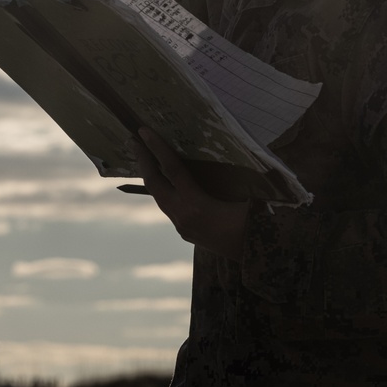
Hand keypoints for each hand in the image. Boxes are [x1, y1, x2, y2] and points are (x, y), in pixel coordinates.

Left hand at [134, 128, 249, 259]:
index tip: (143, 131)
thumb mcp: (246, 196)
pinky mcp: (185, 232)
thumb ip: (233, 176)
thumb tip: (229, 150)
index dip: (157, 148)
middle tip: (132, 140)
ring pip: (159, 198)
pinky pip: (169, 207)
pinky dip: (163, 191)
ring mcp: (182, 226)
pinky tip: (165, 181)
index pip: (173, 170)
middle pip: (155, 184)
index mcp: (197, 204)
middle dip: (143, 160)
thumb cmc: (254, 225)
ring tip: (144, 158)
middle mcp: (184, 216)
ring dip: (151, 177)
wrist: (253, 256)